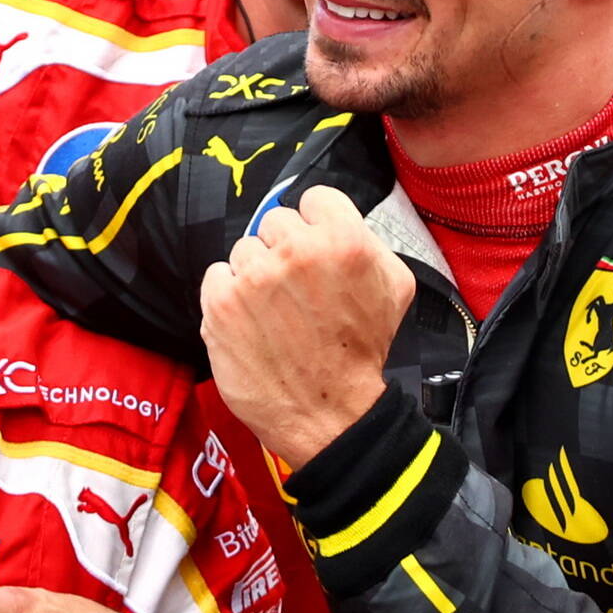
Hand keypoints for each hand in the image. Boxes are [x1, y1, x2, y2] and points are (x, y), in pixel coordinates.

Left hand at [200, 186, 412, 467]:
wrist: (329, 414)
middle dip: (284, 250)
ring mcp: (255, 276)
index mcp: (344, 239)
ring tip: (274, 313)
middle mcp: (296, 251)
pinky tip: (250, 323)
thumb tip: (339, 222)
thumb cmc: (362, 353)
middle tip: (296, 291)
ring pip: (243, 250)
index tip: (317, 254)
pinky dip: (229, 297)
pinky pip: (216, 276)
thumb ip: (370, 243)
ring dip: (255, 275)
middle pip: (274, 221)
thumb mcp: (395, 289)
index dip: (317, 226)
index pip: (315, 199)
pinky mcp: (222, 303)